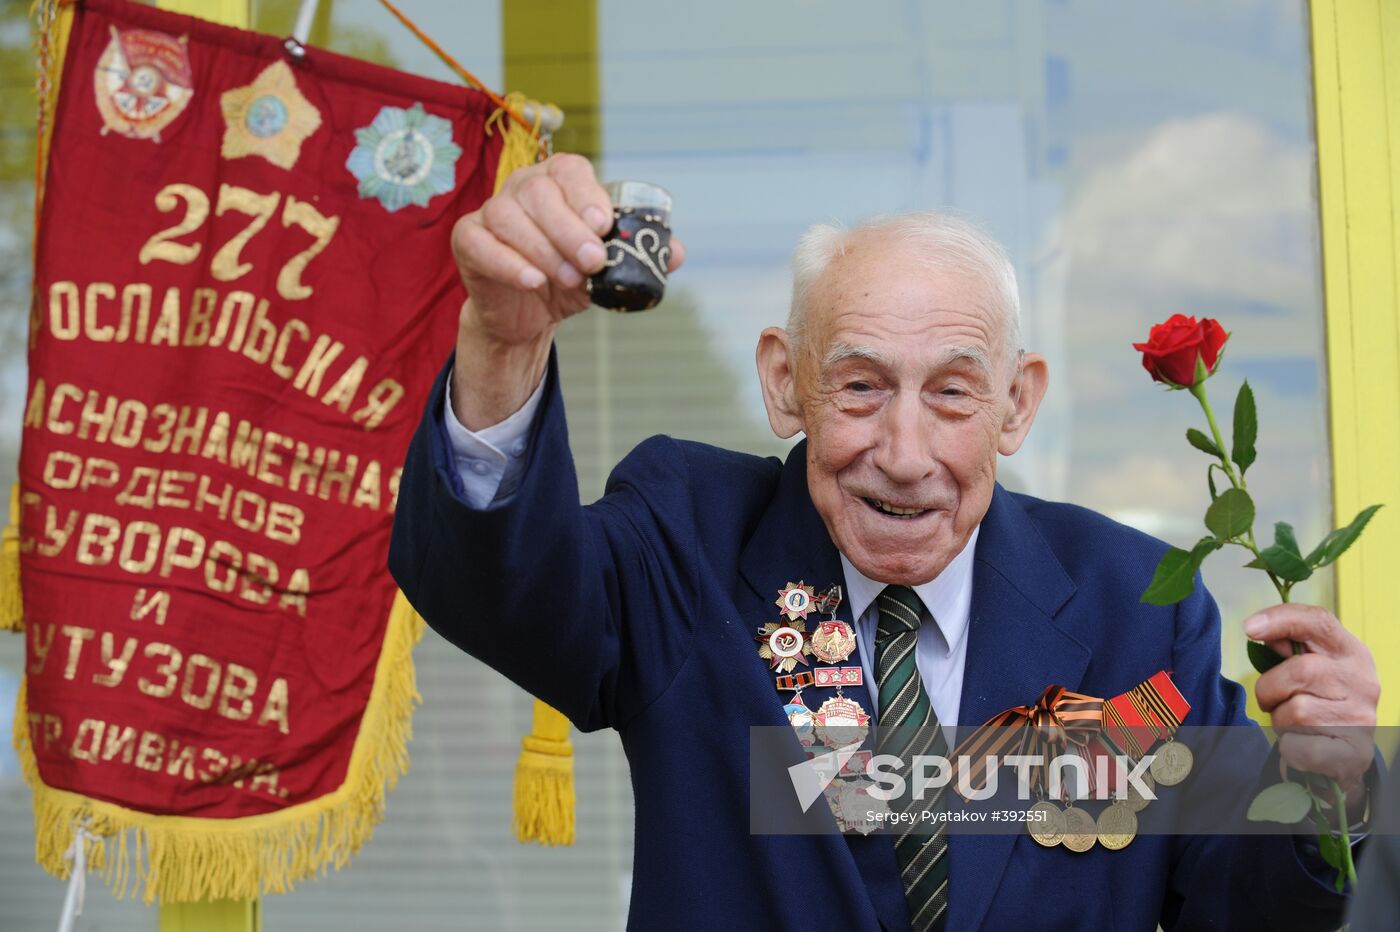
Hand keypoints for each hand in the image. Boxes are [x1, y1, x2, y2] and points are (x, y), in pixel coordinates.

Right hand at [449, 153, 685, 427]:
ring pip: (509, 216)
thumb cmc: (569, 278)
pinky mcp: (468, 239)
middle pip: (540, 192)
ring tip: (568, 280)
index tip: (604, 225)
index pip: (570, 170)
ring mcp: (492, 211)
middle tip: (592, 262)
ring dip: (543, 249)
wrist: (528, 314)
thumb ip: (640, 258)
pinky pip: (480, 242)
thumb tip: (676, 253)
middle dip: (569, 229)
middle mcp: (523, 188)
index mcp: (559, 182)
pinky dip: (507, 262)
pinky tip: (532, 281)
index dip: (587, 194)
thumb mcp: (609, 270)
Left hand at [1248, 604, 1377, 803]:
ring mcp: (1361, 718)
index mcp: (1351, 652)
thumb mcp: (1310, 667)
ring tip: (1294, 723)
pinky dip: (1289, 746)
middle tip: (1271, 700)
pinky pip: (1298, 745)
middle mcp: (1363, 681)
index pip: (1318, 621)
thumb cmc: (1317, 701)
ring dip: (1280, 720)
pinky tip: (1302, 743)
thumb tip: (1258, 629)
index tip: (1248, 628)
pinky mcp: (1353, 752)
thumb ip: (1287, 646)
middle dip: (1270, 687)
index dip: (1280, 619)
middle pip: (1300, 670)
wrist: (1344, 754)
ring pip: (1296, 712)